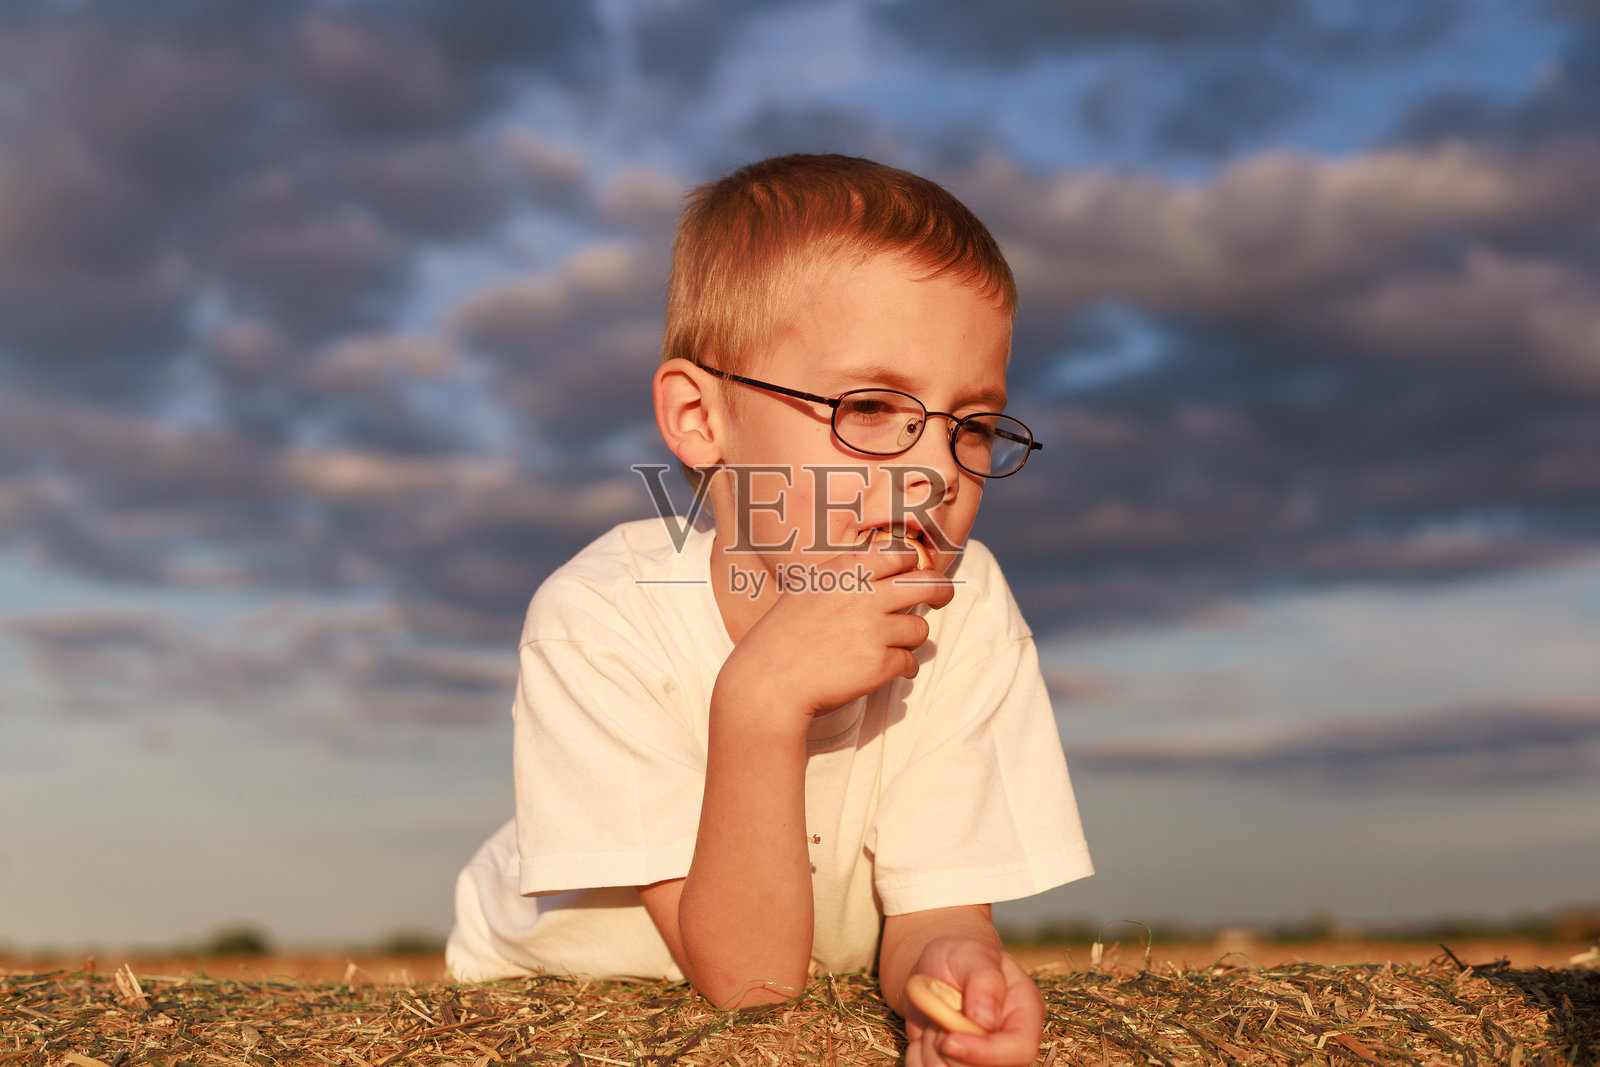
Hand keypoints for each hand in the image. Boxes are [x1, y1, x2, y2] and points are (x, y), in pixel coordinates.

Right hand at [717, 540, 954, 718]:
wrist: (768, 681)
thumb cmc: (782, 636)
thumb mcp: (808, 588)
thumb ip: (844, 576)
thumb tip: (880, 567)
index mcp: (846, 571)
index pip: (901, 555)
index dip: (911, 565)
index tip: (911, 574)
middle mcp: (865, 595)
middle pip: (927, 584)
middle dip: (942, 591)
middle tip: (942, 598)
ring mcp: (875, 630)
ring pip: (920, 629)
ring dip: (910, 638)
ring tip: (889, 646)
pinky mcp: (880, 664)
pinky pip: (910, 662)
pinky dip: (902, 668)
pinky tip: (883, 670)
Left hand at [905, 938, 1044, 1066]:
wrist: (937, 970)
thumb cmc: (960, 958)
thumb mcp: (973, 955)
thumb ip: (985, 981)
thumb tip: (988, 1020)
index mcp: (1025, 1015)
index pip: (1019, 1050)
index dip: (985, 1053)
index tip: (949, 1041)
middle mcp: (1008, 1044)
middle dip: (949, 1048)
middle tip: (939, 1013)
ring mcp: (984, 1060)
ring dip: (930, 1051)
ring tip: (934, 1020)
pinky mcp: (957, 1066)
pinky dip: (917, 1059)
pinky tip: (925, 1035)